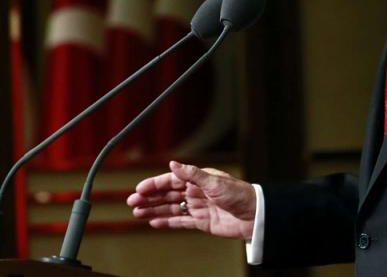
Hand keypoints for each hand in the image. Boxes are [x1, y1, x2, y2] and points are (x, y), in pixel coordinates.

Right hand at [127, 161, 255, 239]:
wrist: (255, 215)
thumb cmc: (239, 194)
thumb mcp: (214, 182)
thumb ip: (192, 174)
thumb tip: (173, 164)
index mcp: (199, 179)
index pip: (172, 180)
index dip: (155, 184)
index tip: (139, 189)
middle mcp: (197, 192)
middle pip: (168, 194)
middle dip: (149, 198)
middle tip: (131, 202)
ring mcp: (198, 207)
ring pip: (171, 208)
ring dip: (154, 210)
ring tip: (137, 213)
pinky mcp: (202, 222)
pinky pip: (180, 221)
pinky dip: (167, 222)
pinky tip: (153, 222)